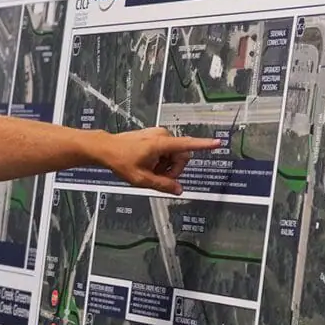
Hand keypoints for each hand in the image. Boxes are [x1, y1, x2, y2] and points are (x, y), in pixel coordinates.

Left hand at [98, 127, 220, 195]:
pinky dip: (160, 160)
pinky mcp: (155, 136)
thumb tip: (179, 190)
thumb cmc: (120, 160)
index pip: (187, 145)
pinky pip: (166, 150)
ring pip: (173, 154)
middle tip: (158, 177)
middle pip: (181, 156)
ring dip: (166, 165)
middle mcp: (162, 136)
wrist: (106, 148)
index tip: (218, 142)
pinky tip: (148, 164)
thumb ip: (162, 185)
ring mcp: (158, 135)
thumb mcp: (141, 179)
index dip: (204, 145)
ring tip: (149, 170)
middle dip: (173, 169)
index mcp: (161, 144)